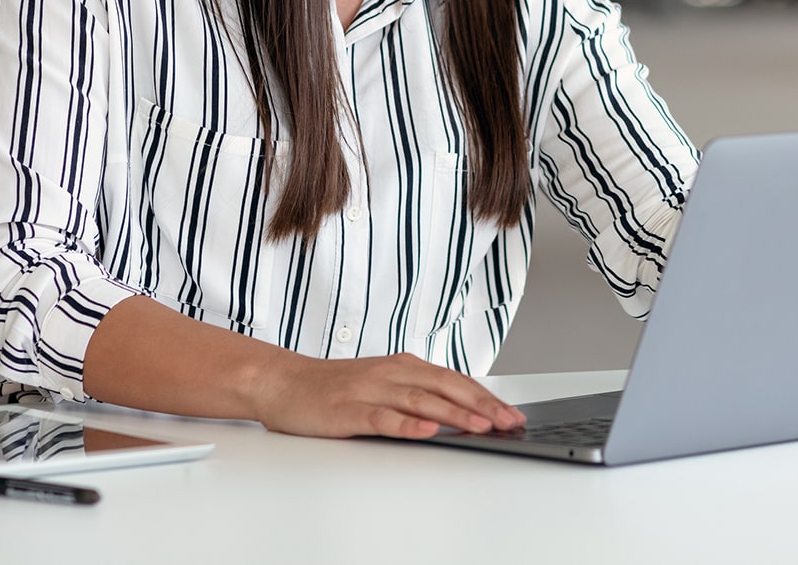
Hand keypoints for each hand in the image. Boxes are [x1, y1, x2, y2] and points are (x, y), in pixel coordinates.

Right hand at [254, 351, 526, 439]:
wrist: (286, 382)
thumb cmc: (336, 388)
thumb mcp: (383, 384)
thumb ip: (416, 394)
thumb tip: (458, 411)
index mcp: (405, 367)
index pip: (454, 381)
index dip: (485, 397)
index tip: (511, 413)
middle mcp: (393, 373)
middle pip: (446, 387)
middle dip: (481, 405)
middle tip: (508, 421)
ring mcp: (372, 390)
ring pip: (421, 401)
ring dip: (454, 413)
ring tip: (481, 425)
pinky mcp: (350, 410)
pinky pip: (383, 418)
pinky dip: (406, 424)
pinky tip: (425, 431)